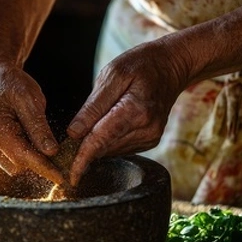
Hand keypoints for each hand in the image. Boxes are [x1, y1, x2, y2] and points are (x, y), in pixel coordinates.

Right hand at [0, 61, 64, 184]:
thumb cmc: (13, 83)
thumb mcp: (31, 100)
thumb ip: (39, 128)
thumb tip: (51, 153)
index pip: (22, 156)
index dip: (44, 168)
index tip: (61, 178)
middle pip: (16, 164)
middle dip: (37, 162)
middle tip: (57, 154)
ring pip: (10, 165)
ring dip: (27, 158)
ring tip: (37, 139)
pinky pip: (5, 158)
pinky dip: (19, 153)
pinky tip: (27, 139)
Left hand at [67, 38, 190, 184]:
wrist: (171, 66)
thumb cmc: (142, 64)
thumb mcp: (113, 74)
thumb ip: (93, 106)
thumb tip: (74, 133)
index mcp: (135, 111)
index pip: (100, 141)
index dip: (82, 159)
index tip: (70, 176)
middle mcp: (146, 130)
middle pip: (104, 148)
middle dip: (84, 147)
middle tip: (71, 135)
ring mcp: (150, 137)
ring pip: (111, 151)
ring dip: (96, 144)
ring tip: (92, 123)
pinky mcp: (150, 141)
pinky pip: (121, 147)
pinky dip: (108, 141)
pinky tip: (108, 124)